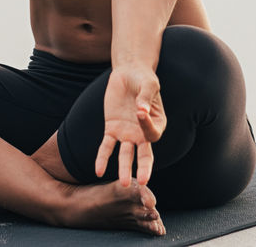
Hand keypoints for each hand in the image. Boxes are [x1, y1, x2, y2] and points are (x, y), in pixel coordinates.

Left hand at [94, 67, 166, 186]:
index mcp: (157, 123)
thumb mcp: (148, 84)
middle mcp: (143, 133)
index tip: (140, 111)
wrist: (128, 73)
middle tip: (143, 182)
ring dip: (124, 168)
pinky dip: (102, 158)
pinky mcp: (112, 130)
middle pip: (144, 154)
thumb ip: (146, 97)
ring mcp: (127, 134)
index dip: (146, 125)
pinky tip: (98, 170)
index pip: (152, 133)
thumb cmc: (143, 79)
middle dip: (143, 168)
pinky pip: (107, 146)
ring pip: (126, 154)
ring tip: (123, 183)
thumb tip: (141, 110)